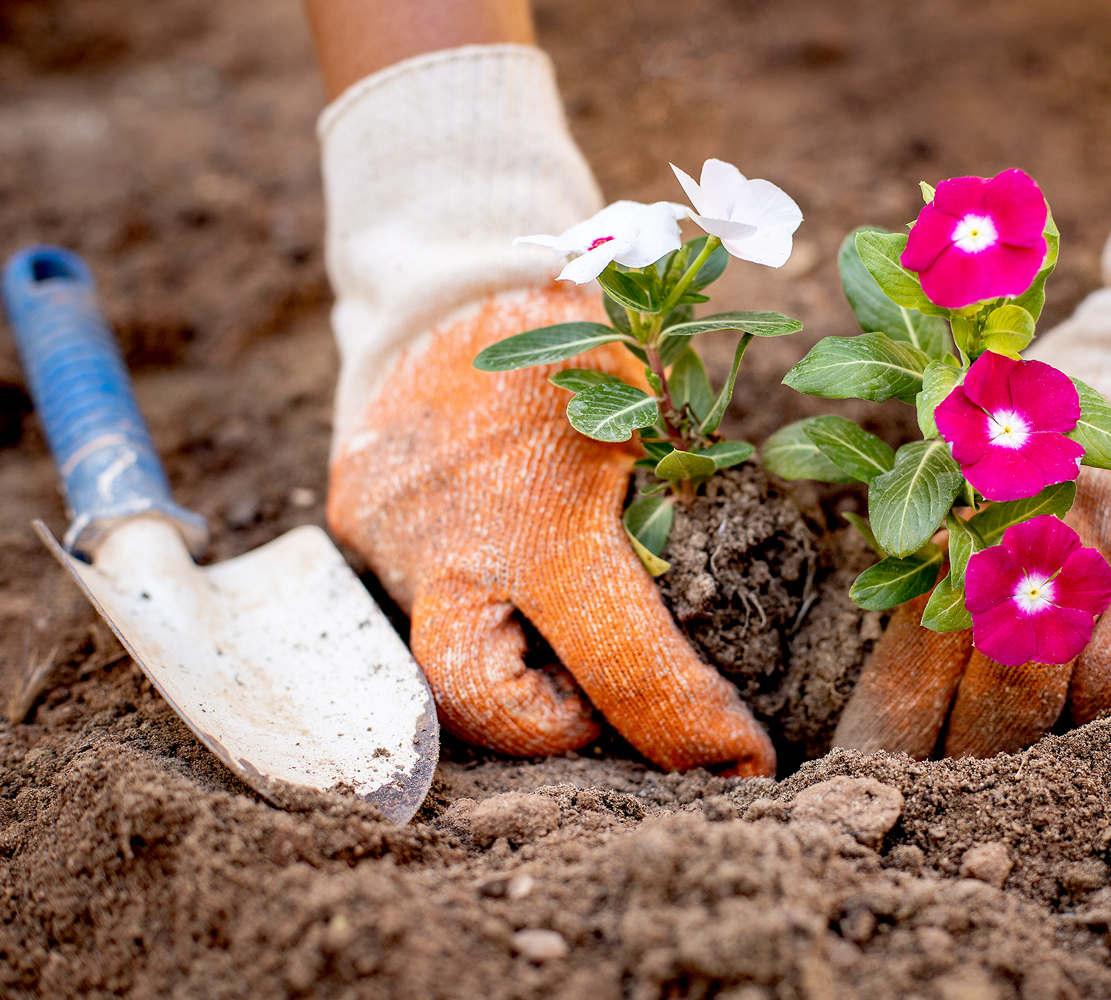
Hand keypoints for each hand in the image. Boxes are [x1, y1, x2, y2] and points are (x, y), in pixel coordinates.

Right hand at [329, 285, 774, 774]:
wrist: (450, 271)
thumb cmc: (578, 330)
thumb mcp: (653, 407)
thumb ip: (679, 508)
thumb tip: (726, 605)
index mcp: (545, 520)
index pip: (629, 669)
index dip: (696, 732)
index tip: (742, 762)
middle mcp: (451, 548)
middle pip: (491, 714)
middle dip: (560, 730)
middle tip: (607, 696)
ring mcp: (391, 543)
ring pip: (444, 669)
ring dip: (517, 673)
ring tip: (560, 621)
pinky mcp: (357, 531)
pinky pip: (422, 602)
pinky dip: (477, 605)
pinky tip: (506, 563)